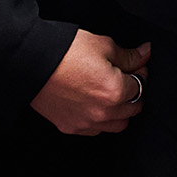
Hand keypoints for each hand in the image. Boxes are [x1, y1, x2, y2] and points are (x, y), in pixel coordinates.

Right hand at [30, 30, 149, 135]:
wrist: (30, 63)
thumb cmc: (66, 51)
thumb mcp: (103, 45)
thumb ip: (129, 55)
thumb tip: (145, 54)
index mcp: (115, 91)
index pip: (141, 86)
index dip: (141, 73)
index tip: (136, 66)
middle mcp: (103, 112)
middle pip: (133, 109)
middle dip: (134, 93)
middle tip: (125, 78)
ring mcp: (86, 123)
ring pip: (117, 125)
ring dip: (120, 111)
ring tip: (111, 93)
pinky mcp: (70, 127)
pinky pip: (95, 130)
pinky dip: (101, 120)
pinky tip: (95, 104)